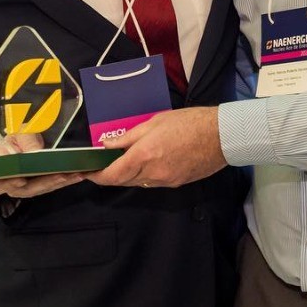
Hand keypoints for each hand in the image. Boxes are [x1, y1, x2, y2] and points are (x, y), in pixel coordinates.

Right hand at [0, 132, 84, 198]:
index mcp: (0, 170)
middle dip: (45, 182)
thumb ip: (26, 142)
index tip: (21, 180)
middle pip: (25, 189)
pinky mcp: (41, 186)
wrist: (28, 139)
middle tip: (61, 176)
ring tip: (74, 174)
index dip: (7, 184)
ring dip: (59, 182)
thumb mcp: (21, 134)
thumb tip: (35, 153)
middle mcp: (12, 183)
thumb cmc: (18, 136)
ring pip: (42, 189)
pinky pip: (52, 185)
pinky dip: (66, 181)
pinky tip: (78, 175)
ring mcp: (27, 186)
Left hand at [86, 106, 225, 188]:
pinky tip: (147, 163)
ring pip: (137, 183)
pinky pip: (153, 183)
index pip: (112, 175)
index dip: (95, 176)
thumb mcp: (154, 122)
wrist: (221, 136)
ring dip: (127, 175)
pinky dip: (144, 175)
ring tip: (123, 161)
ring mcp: (165, 181)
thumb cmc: (188, 122)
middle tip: (100, 165)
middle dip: (109, 176)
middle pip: (122, 182)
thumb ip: (128, 136)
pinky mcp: (176, 184)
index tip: (85, 173)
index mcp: (144, 155)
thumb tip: (106, 145)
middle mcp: (152, 173)